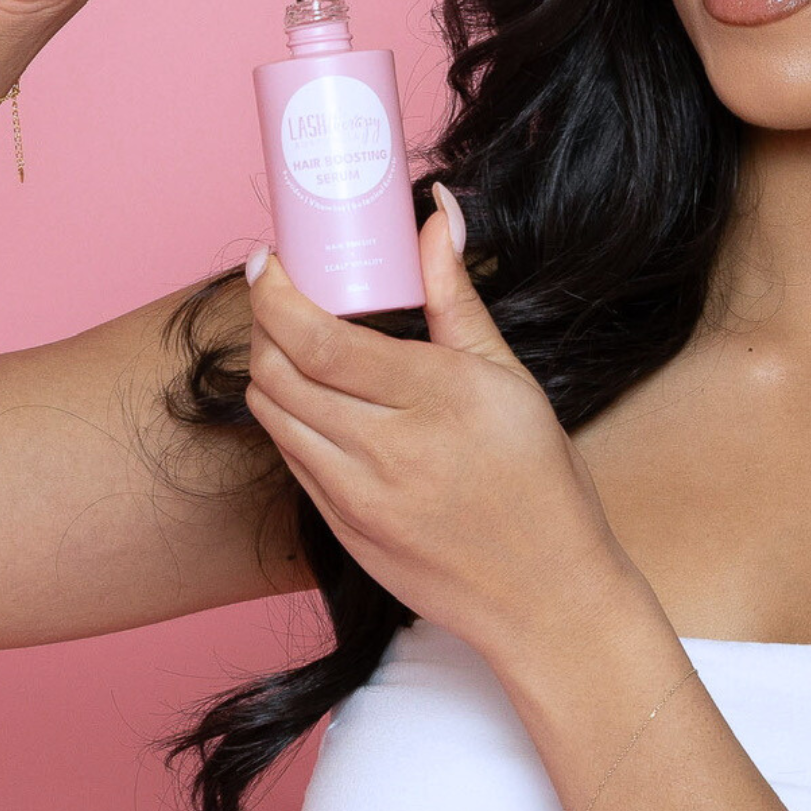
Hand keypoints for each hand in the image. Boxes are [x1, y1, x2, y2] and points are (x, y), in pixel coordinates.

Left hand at [240, 187, 643, 658]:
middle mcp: (387, 449)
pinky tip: (318, 400)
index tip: (269, 261)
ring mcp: (357, 497)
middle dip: (264, 322)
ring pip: (273, 415)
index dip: (274, 294)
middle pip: (277, 372)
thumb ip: (456, 294)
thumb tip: (440, 214)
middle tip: (281, 294)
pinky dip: (290, 418)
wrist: (545, 596)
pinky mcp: (342, 531)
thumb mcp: (510, 378)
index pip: (317, 338)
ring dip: (268, 368)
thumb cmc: (540, 483)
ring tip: (296, 342)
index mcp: (435, 398)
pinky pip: (291, 459)